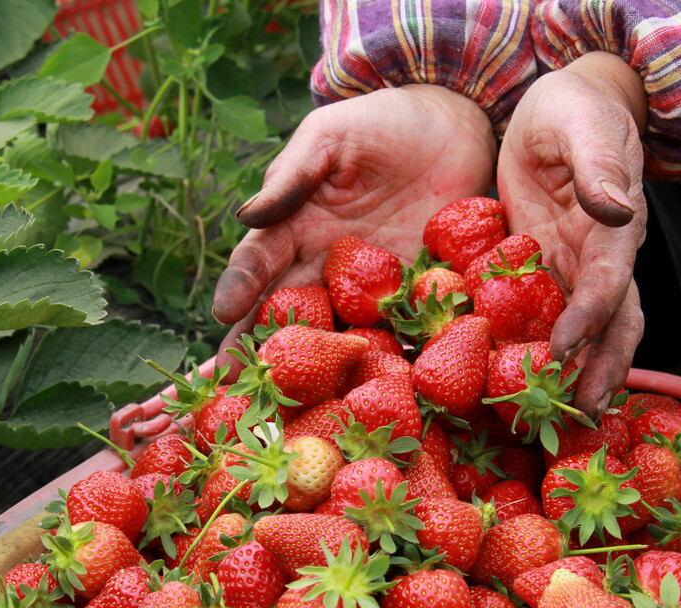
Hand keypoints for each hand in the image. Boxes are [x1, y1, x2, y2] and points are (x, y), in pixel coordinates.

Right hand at [212, 85, 496, 373]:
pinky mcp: (416, 301)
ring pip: (335, 338)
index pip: (257, 266)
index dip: (239, 289)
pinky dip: (389, 365)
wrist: (457, 127)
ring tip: (295, 411)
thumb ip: (293, 174)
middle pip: (285, 318)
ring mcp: (369, 292)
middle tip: (235, 390)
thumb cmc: (382, 123)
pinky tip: (376, 398)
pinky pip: (399, 336)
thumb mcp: (331, 137)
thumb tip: (248, 215)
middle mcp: (323, 270)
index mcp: (294, 230)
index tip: (223, 315)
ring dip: (317, 375)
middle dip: (260, 354)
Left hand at [497, 52, 647, 417]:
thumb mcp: (582, 124)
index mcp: (616, 225)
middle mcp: (603, 256)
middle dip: (601, 369)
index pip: (609, 281)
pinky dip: (543, 352)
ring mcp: (577, 267)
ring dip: (580, 374)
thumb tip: (615, 207)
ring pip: (588, 332)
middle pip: (614, 324)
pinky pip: (548, 317)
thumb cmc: (573, 109)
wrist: (560, 110)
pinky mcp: (547, 271)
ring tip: (562, 419)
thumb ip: (597, 164)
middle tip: (580, 416)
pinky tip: (523, 384)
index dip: (590, 318)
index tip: (562, 349)